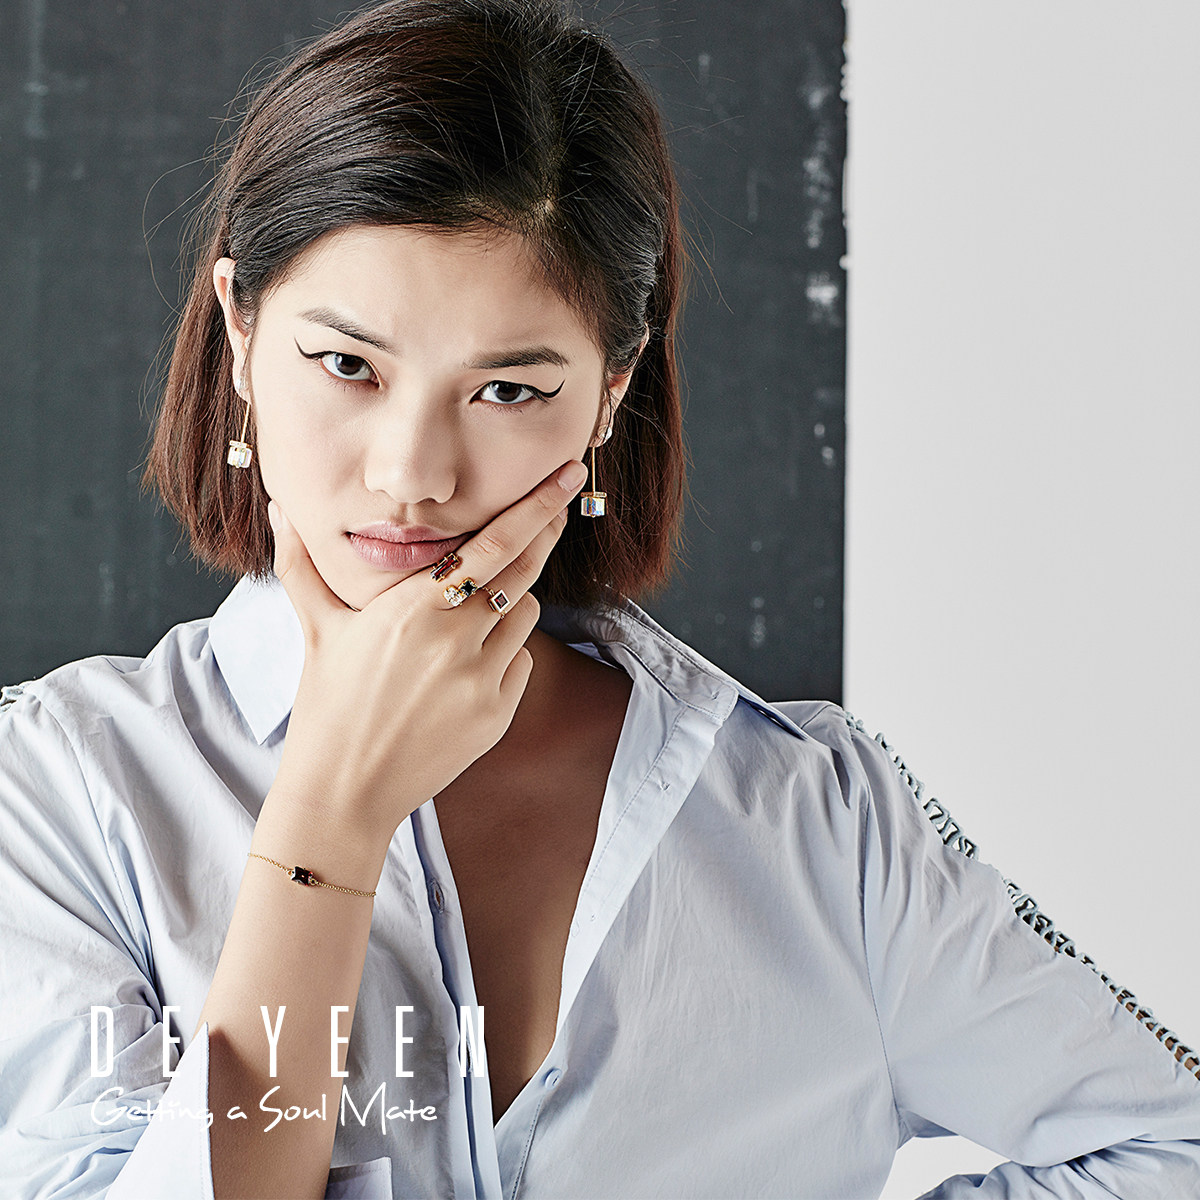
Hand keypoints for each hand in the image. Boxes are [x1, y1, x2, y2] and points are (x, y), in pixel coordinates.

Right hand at [265, 460, 588, 845]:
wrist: (344, 791)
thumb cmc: (327, 704)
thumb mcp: (317, 628)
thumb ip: (301, 563)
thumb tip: (281, 507)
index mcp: (411, 608)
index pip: (490, 544)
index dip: (535, 508)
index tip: (566, 476)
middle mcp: (452, 639)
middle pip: (523, 571)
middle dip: (543, 536)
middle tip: (556, 512)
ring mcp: (479, 679)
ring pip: (524, 614)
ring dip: (510, 604)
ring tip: (467, 621)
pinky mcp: (497, 714)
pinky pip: (522, 661)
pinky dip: (505, 655)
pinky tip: (464, 670)